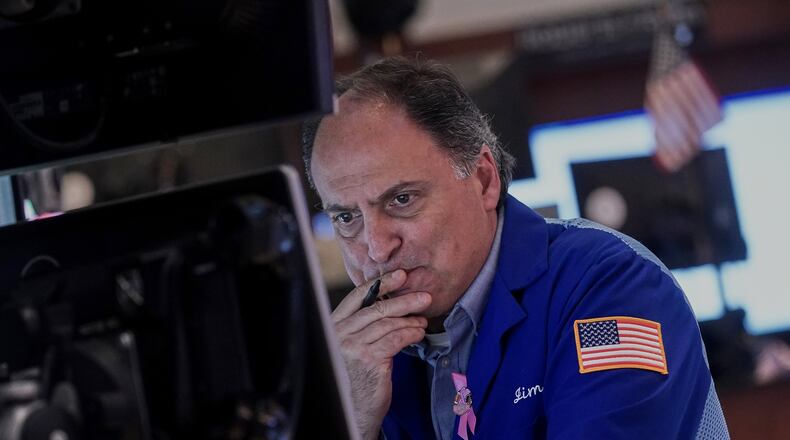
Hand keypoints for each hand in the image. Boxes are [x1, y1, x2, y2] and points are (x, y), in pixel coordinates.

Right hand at [331, 269, 431, 439]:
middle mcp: (340, 334)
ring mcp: (353, 347)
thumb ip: (365, 324)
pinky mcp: (368, 359)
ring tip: (423, 321)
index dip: (380, 283)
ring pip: (388, 324)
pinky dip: (411, 333)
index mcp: (334, 325)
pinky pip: (396, 339)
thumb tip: (393, 302)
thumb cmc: (357, 375)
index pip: (357, 296)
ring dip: (410, 320)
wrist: (355, 408)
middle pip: (376, 308)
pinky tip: (418, 333)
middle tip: (424, 296)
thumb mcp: (355, 344)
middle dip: (404, 300)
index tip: (399, 275)